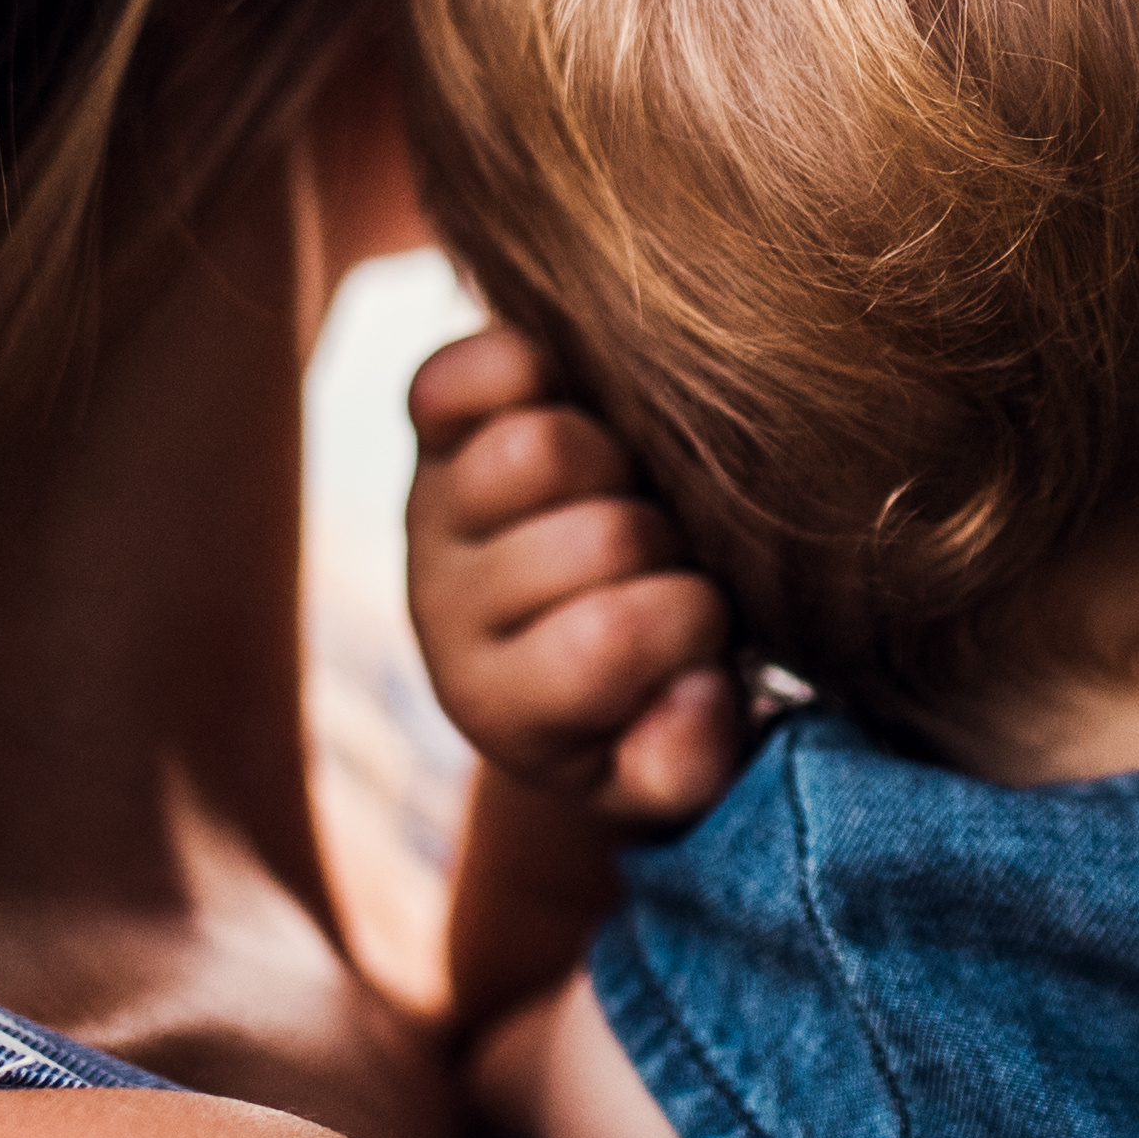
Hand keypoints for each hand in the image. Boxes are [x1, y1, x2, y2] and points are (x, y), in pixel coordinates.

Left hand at [402, 325, 749, 835]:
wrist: (553, 638)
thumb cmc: (635, 701)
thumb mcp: (665, 764)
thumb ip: (689, 760)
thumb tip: (700, 695)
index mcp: (498, 707)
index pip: (608, 643)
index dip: (690, 622)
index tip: (706, 630)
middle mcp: (444, 611)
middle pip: (595, 537)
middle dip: (666, 545)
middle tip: (671, 562)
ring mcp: (434, 511)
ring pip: (538, 450)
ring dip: (614, 461)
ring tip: (630, 495)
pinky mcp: (432, 430)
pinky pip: (463, 375)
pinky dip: (525, 373)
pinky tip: (574, 414)